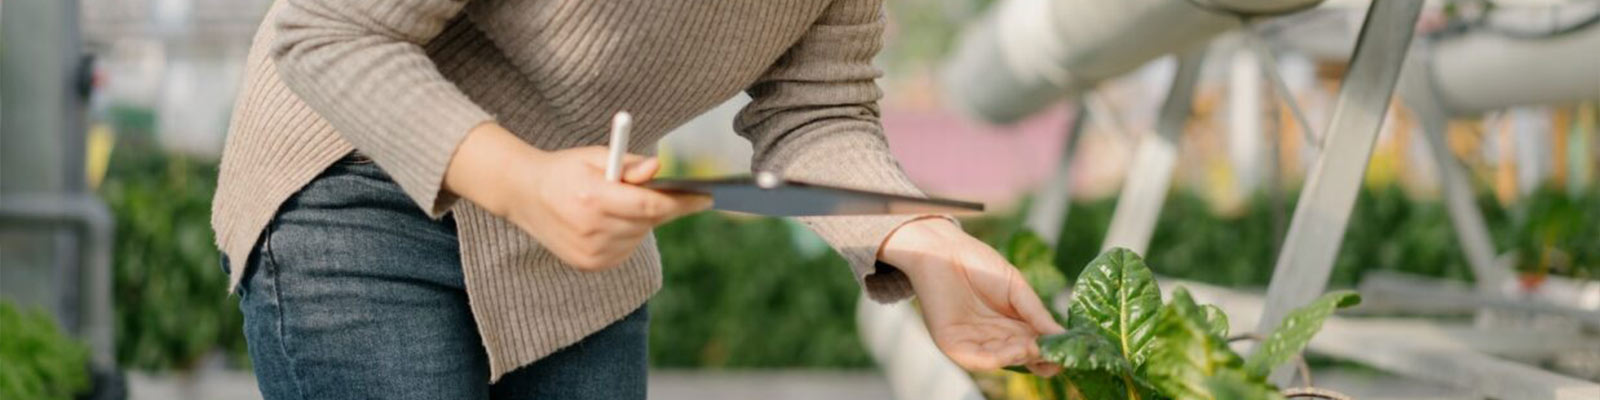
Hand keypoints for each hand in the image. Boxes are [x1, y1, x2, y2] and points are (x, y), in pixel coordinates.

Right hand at [445, 123, 711, 269]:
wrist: (524, 195)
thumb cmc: (566, 170)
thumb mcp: (595, 156)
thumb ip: (629, 164)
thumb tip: (659, 168)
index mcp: (592, 197)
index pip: (647, 205)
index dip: (680, 201)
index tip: (705, 197)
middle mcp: (591, 229)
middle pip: (648, 221)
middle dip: (666, 207)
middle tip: (681, 194)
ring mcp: (589, 252)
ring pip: (640, 235)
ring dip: (645, 220)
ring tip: (627, 202)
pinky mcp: (589, 264)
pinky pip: (627, 248)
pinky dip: (630, 234)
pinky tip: (614, 220)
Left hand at [878, 218, 1066, 375]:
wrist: (942, 248)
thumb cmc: (979, 264)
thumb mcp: (1017, 289)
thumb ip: (1036, 312)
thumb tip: (1062, 335)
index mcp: (1010, 327)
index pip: (1034, 347)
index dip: (1051, 352)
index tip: (1070, 351)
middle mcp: (992, 339)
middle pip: (1020, 357)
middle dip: (1039, 356)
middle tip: (1056, 353)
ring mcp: (972, 343)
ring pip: (1001, 359)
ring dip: (1021, 357)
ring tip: (1037, 347)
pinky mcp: (952, 343)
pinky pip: (977, 358)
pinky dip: (998, 358)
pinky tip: (1017, 349)